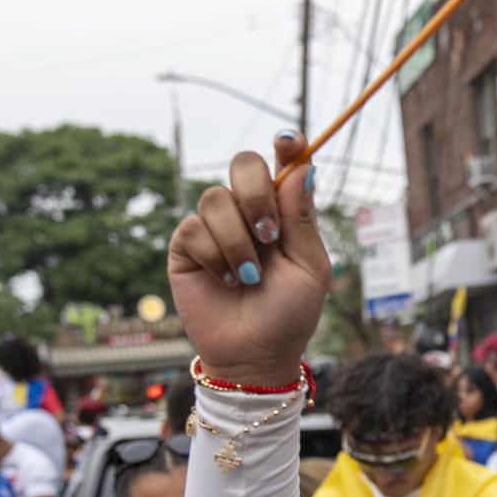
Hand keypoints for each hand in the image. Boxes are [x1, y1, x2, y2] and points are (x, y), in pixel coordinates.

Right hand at [167, 131, 331, 386]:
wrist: (256, 354)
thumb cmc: (290, 314)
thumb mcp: (309, 267)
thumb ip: (302, 218)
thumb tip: (302, 166)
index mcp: (283, 212)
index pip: (282, 164)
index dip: (286, 146)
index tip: (288, 142)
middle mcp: (248, 212)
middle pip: (242, 164)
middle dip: (256, 194)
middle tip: (269, 234)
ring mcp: (215, 226)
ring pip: (216, 198)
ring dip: (238, 241)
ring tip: (250, 276)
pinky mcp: (187, 247)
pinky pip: (194, 228)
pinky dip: (215, 256)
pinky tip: (226, 280)